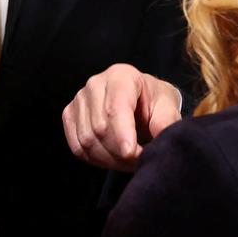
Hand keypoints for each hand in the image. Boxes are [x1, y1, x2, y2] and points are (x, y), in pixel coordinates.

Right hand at [62, 64, 182, 172]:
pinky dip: (95, 159)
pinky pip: (77, 146)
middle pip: (100, 128)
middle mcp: (95, 84)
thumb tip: (162, 138)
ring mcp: (79, 99)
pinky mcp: (70, 115)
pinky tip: (112, 158)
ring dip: (109, 159)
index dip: (122, 134)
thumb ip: (166, 122)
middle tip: (140, 160)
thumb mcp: (167, 108)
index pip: (115, 108)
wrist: (140, 101)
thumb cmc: (154, 103)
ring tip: (129, 160)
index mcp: (120, 76)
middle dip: (120, 152)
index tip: (132, 154)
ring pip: (87, 140)